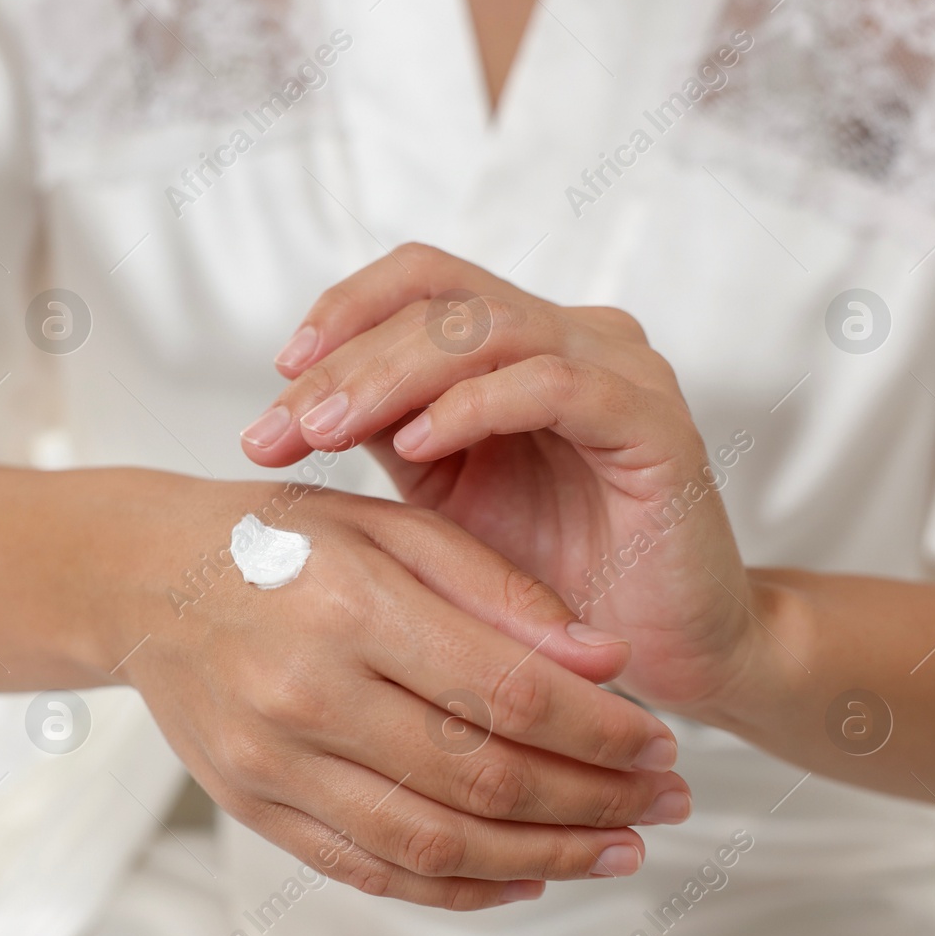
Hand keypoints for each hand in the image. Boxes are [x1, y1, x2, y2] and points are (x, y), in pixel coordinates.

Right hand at [104, 471, 690, 910]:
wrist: (143, 582)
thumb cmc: (271, 541)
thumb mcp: (388, 529)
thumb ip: (497, 589)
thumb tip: (605, 658)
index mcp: (350, 603)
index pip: (508, 688)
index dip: (601, 729)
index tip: (658, 739)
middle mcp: (306, 691)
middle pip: (482, 777)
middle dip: (594, 801)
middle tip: (664, 802)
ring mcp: (274, 762)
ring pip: (435, 842)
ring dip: (546, 857)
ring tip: (616, 851)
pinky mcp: (255, 807)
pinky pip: (373, 870)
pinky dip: (460, 887)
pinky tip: (523, 876)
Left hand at [241, 244, 758, 713]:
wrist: (646, 655)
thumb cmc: (545, 576)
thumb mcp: (443, 492)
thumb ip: (388, 429)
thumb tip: (294, 398)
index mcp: (522, 342)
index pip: (422, 280)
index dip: (343, 310)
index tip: (278, 377)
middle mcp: (573, 336)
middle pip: (442, 297)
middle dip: (345, 358)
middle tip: (279, 423)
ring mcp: (620, 370)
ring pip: (488, 328)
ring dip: (390, 375)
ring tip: (324, 431)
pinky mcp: (656, 423)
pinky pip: (552, 385)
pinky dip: (472, 406)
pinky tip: (414, 445)